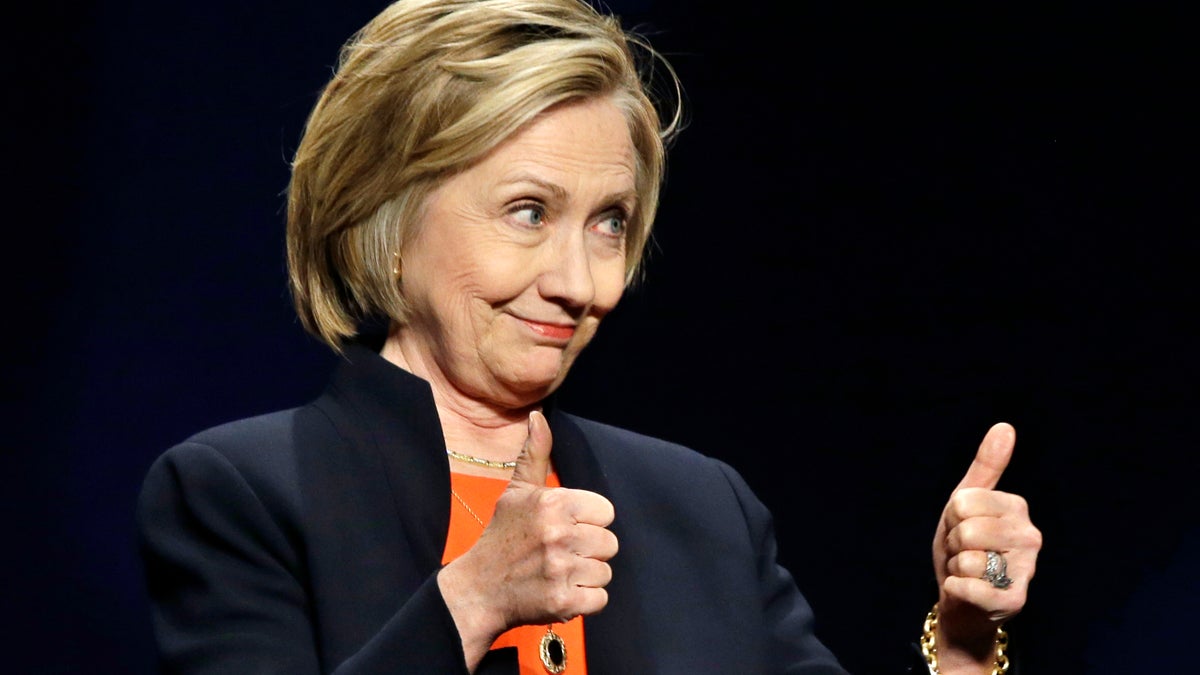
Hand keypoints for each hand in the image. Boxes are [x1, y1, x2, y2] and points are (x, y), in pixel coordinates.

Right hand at [438, 410, 617, 667]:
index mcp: (553, 504)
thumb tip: (538, 416)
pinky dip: (584, 599)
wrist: (478, 589)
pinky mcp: (564, 602)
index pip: (606, 512)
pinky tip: (561, 590)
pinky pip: (600, 598)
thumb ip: (535, 454)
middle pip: (609, 543)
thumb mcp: (517, 491)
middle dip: (589, 550)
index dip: (589, 521)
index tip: (566, 527)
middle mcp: (559, 535)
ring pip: (605, 571)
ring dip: (586, 575)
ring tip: (559, 571)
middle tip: (560, 552)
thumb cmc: (503, 536)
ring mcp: (561, 570)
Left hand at [931, 423, 1041, 671]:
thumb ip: (985, 466)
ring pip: (968, 557)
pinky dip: (956, 589)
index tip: (960, 528)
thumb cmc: (962, 548)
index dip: (951, 518)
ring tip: (967, 571)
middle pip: (966, 528)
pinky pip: (970, 587)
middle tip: (962, 553)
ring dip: (956, 567)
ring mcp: (1026, 570)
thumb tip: (1005, 427)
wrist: (960, 600)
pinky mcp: (1015, 600)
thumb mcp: (964, 504)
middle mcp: (1030, 537)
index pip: (964, 501)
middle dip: (953, 543)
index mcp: (1017, 508)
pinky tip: (966, 591)